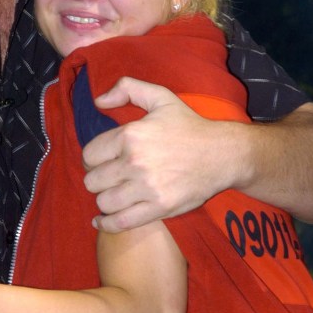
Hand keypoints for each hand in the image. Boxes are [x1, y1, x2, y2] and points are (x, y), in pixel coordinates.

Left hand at [82, 78, 235, 231]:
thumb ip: (127, 88)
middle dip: (97, 179)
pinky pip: (121, 222)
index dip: (92, 158)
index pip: (90, 155)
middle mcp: (135, 162)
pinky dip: (107, 223)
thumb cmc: (189, 126)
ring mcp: (147, 188)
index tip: (101, 160)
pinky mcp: (159, 208)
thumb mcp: (160, 97)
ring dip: (104, 199)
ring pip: (104, 202)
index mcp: (130, 135)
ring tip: (112, 194)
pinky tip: (102, 220)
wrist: (223, 154)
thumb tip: (98, 101)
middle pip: (92, 181)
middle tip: (108, 177)